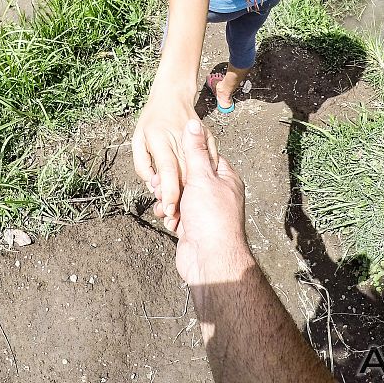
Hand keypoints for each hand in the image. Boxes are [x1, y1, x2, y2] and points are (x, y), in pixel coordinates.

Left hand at [132, 91, 217, 229]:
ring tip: (185, 210)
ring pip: (198, 172)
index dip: (168, 191)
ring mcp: (196, 138)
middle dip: (181, 199)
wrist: (173, 94)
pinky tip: (199, 192)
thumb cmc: (152, 119)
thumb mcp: (138, 138)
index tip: (168, 210)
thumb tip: (152, 184)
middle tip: (174, 219)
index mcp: (160, 138)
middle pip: (184, 174)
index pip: (168, 168)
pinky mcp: (209, 139)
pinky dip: (205, 179)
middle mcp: (179, 139)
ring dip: (193, 193)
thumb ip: (142, 163)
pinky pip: (209, 164)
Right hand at [175, 119, 253, 287]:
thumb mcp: (201, 177)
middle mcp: (218, 194)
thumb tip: (193, 122)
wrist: (210, 260)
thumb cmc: (211, 217)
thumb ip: (195, 150)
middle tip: (158, 184)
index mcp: (226, 178)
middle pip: (188, 178)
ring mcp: (205, 211)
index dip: (185, 156)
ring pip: (180, 196)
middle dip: (172, 181)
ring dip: (168, 200)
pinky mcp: (193, 227)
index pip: (204, 157)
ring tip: (163, 205)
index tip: (169, 155)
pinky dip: (169, 216)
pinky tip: (165, 218)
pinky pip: (177, 214)